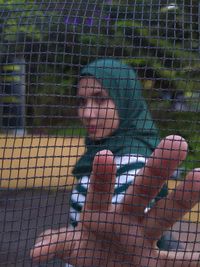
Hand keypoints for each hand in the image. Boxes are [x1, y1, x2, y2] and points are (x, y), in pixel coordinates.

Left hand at [30, 135, 199, 266]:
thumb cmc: (90, 250)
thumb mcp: (73, 247)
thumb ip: (59, 245)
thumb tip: (36, 251)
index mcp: (100, 213)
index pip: (101, 191)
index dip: (102, 176)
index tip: (104, 155)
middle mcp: (125, 219)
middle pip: (141, 190)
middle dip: (156, 167)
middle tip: (176, 141)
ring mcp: (143, 239)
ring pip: (164, 212)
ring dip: (183, 196)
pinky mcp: (154, 264)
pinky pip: (178, 263)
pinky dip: (193, 260)